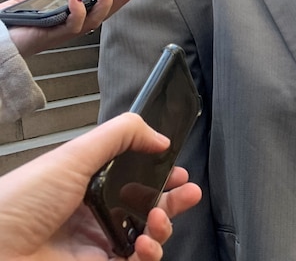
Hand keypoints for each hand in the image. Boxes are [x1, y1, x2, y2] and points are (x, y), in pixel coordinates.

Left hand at [0, 113, 201, 260]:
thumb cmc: (16, 204)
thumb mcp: (73, 156)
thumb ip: (120, 135)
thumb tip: (159, 136)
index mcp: (87, 183)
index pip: (134, 177)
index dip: (159, 174)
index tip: (178, 170)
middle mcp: (94, 213)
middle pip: (146, 206)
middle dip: (173, 199)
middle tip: (189, 192)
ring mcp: (97, 244)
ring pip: (147, 236)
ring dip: (164, 226)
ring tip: (160, 217)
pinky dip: (150, 253)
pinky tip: (145, 243)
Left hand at [5, 0, 139, 57]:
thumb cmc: (4, 28)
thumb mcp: (24, 4)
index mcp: (63, 23)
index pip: (95, 11)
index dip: (115, 1)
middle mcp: (66, 30)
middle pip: (101, 18)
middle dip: (118, 3)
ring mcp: (60, 34)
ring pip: (92, 22)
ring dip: (103, 4)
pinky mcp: (51, 36)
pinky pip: (72, 26)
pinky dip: (77, 11)